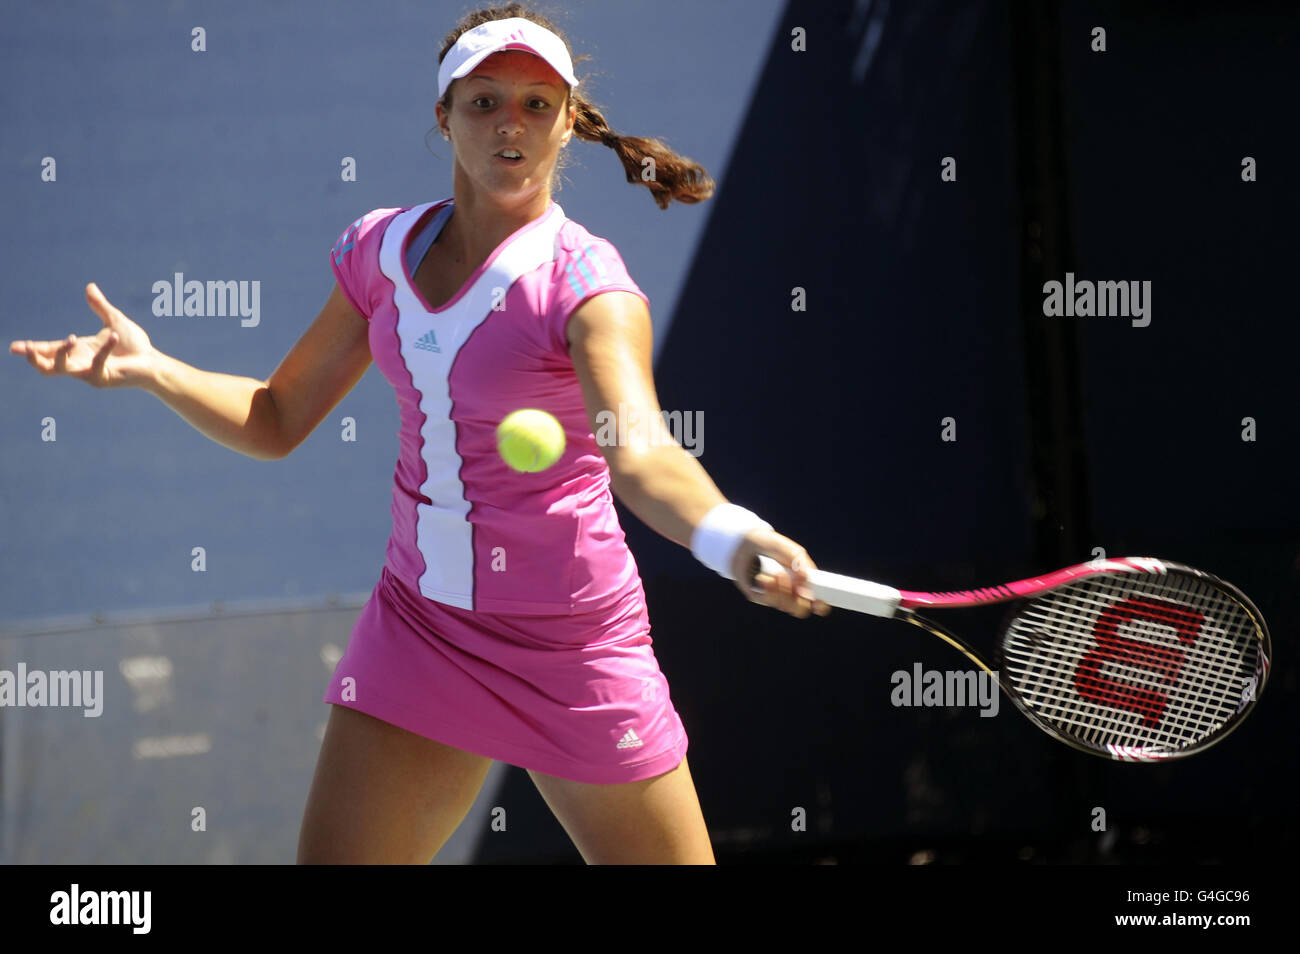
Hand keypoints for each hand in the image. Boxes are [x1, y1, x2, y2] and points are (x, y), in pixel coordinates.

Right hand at [9, 283, 157, 388]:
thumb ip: (100, 306)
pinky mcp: (103, 379)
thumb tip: (89, 287)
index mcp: (79, 351)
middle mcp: (80, 364)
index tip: (13, 347)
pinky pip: (96, 365)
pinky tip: (114, 337)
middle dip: (35, 358)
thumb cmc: (134, 345)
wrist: (153, 362)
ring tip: (71, 337)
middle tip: (26, 349)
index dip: (32, 349)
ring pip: (63, 370)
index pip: (50, 350)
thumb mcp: (114, 321)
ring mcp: (90, 374)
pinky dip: (104, 350)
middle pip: (47, 367)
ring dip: (62, 354)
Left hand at [730, 527, 830, 618]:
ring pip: (786, 606)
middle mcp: (793, 592)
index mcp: (804, 581)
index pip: (818, 601)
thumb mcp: (788, 548)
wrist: (743, 544)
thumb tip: (805, 582)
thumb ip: (799, 562)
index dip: (821, 606)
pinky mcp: (762, 597)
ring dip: (783, 591)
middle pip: (802, 609)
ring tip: (777, 574)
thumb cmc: (769, 545)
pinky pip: (769, 602)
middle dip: (799, 600)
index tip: (818, 602)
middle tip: (795, 587)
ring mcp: (777, 596)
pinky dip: (768, 590)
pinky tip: (763, 578)